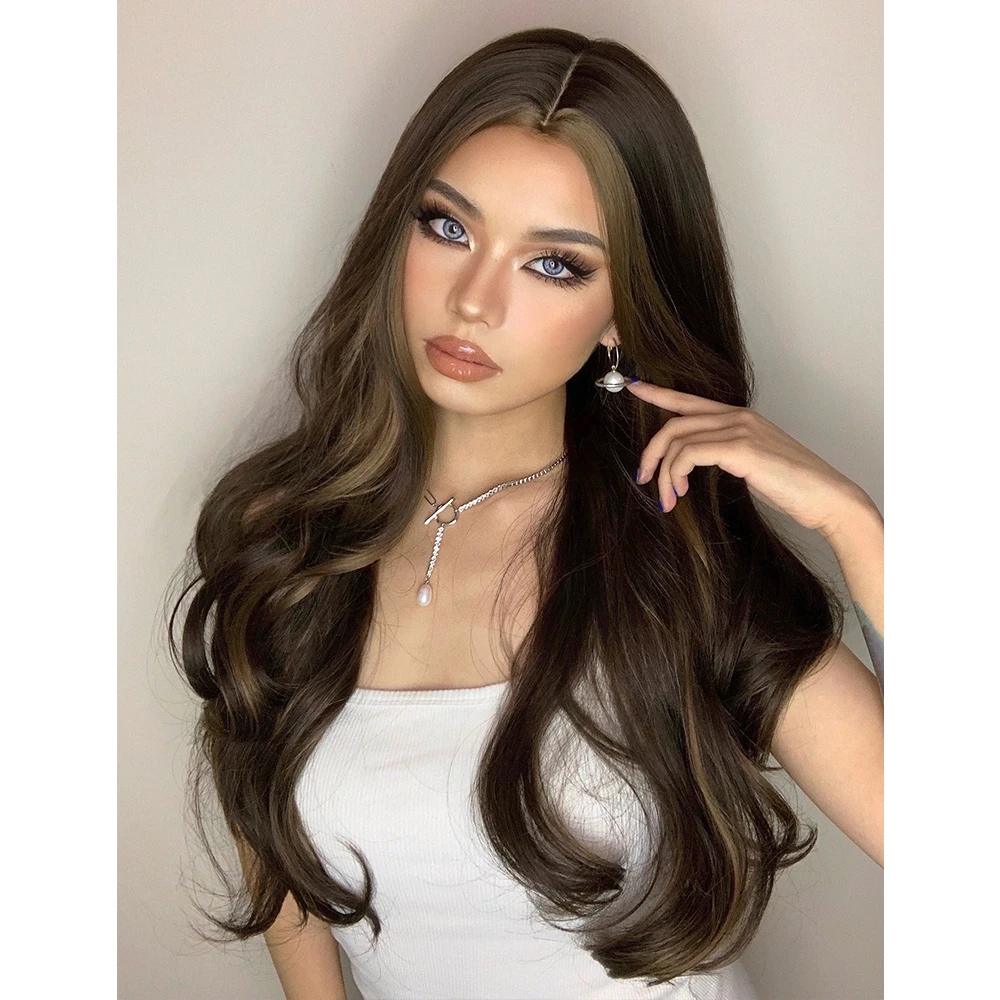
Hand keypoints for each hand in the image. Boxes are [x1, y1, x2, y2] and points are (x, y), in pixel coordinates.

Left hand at [625, 379, 869, 538]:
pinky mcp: (740, 448)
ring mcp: (739, 429)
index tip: (634, 389)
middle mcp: (737, 416)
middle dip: (650, 451)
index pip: (690, 400)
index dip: (659, 393)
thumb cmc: (794, 487)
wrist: (828, 498)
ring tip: (666, 499)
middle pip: (674, 421)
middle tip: (642, 478)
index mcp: (740, 417)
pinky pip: (688, 454)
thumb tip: (698, 464)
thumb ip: (727, 455)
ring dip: (663, 473)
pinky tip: (680, 494)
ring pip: (677, 440)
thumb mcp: (753, 465)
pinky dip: (675, 475)